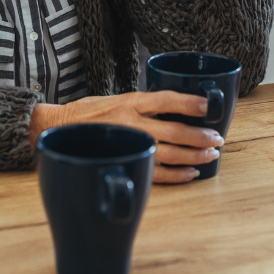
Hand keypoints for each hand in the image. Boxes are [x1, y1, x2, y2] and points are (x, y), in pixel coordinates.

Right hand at [29, 92, 224, 183]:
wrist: (55, 130)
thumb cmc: (86, 114)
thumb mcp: (114, 99)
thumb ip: (140, 105)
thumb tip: (172, 108)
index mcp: (130, 102)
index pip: (166, 99)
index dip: (189, 102)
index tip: (209, 105)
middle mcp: (132, 123)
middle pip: (174, 130)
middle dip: (200, 136)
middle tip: (218, 139)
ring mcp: (129, 144)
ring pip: (170, 153)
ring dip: (194, 155)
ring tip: (211, 155)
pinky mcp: (124, 162)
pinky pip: (156, 172)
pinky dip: (177, 175)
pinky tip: (192, 173)